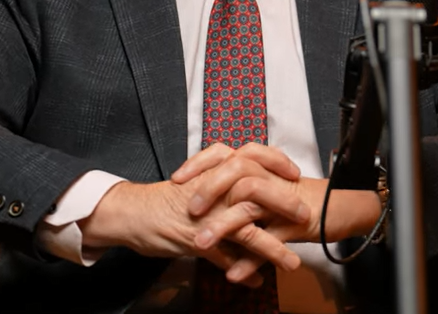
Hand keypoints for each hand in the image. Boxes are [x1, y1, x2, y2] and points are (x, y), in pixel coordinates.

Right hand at [76, 146, 306, 286]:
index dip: (277, 162)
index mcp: (216, 172)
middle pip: (257, 191)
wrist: (133, 213)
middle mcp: (215, 190)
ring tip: (291, 262)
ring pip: (246, 229)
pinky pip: (225, 259)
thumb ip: (223, 179)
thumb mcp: (198, 180)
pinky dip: (243, 272)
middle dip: (285, 204)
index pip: (252, 156)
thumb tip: (248, 181)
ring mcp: (207, 216)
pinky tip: (255, 281)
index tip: (294, 172)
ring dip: (272, 248)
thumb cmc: (167, 198)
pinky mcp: (197, 240)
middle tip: (304, 216)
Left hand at [173, 145, 382, 278]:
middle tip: (190, 209)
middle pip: (235, 172)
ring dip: (222, 227)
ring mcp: (280, 202)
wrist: (342, 208)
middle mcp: (269, 180)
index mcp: (260, 168)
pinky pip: (267, 242)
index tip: (179, 178)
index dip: (200, 163)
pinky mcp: (292, 225)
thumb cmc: (305, 198)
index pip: (226, 153)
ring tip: (200, 244)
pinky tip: (233, 274)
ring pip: (247, 207)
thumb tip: (213, 191)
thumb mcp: (269, 187)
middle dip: (208, 189)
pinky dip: (249, 260)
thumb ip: (243, 186)